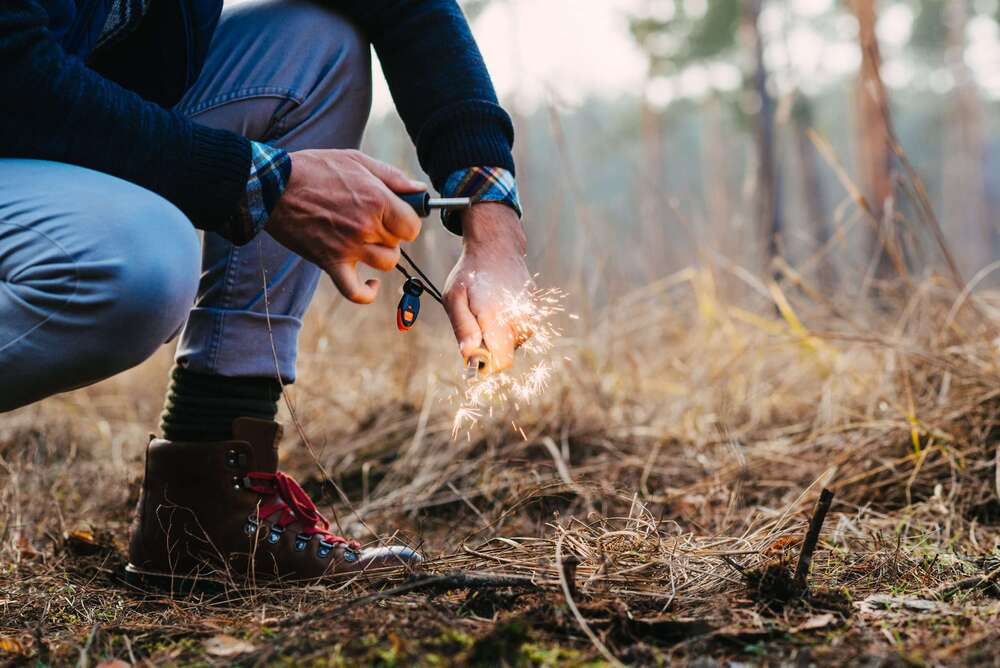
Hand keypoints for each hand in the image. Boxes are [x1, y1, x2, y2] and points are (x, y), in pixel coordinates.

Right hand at [265, 149, 423, 303]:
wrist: (273, 185)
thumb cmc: (315, 169)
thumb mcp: (358, 160)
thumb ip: (393, 177)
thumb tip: (420, 190)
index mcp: (377, 200)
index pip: (412, 226)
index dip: (407, 221)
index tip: (396, 216)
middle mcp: (366, 226)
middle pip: (398, 243)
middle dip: (390, 233)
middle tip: (371, 220)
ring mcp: (348, 248)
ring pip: (385, 263)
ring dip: (381, 254)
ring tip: (367, 241)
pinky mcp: (329, 263)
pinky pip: (354, 291)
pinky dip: (366, 292)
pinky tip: (371, 284)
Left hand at [443, 203, 531, 371]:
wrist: (497, 248)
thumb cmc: (470, 274)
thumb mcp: (454, 298)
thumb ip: (462, 328)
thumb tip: (469, 355)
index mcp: (497, 317)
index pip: (501, 362)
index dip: (486, 364)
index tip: (473, 352)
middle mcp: (519, 318)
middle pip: (505, 355)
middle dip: (489, 347)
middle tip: (476, 321)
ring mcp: (531, 315)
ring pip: (512, 344)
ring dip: (498, 335)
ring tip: (487, 310)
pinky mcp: (536, 312)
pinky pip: (519, 332)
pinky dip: (507, 325)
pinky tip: (499, 304)